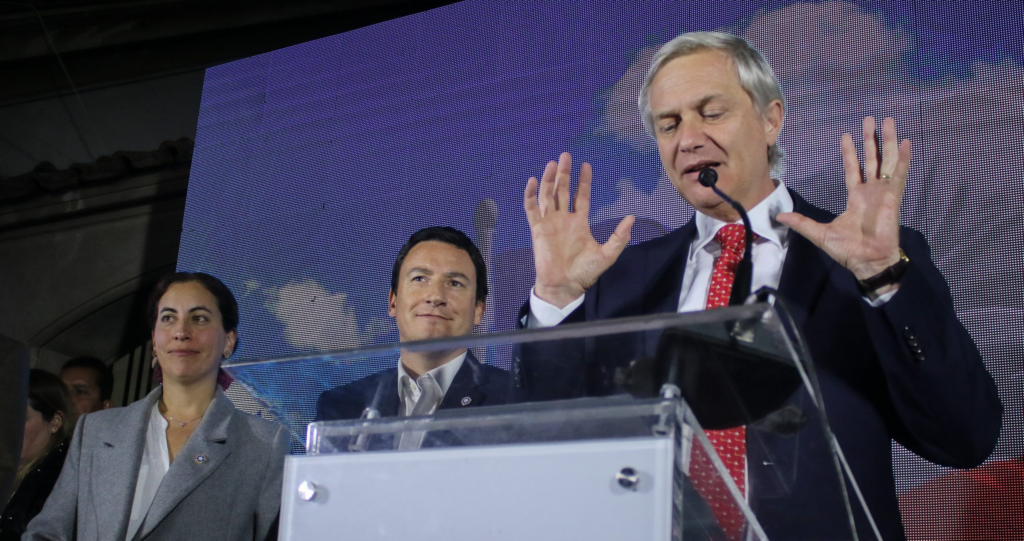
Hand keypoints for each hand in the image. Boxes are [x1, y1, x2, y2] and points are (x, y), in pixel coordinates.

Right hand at [524, 152, 634, 307]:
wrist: (565, 285)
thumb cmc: (585, 272)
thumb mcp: (608, 254)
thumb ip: (619, 236)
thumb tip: (632, 218)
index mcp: (579, 223)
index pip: (581, 196)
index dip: (583, 181)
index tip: (585, 165)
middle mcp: (563, 219)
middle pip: (562, 190)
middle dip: (564, 173)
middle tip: (565, 155)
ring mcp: (549, 223)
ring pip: (547, 195)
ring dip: (549, 179)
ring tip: (552, 163)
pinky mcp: (537, 229)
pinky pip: (532, 209)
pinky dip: (531, 195)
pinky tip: (534, 181)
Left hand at [777, 116, 910, 283]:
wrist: (866, 260)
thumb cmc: (847, 249)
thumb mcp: (819, 233)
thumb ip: (802, 222)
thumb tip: (780, 216)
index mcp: (856, 197)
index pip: (853, 169)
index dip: (851, 153)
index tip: (847, 136)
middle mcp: (871, 191)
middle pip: (872, 159)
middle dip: (870, 140)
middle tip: (869, 120)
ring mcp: (883, 192)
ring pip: (886, 161)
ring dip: (887, 141)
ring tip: (888, 121)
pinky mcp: (893, 197)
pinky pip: (899, 174)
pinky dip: (902, 159)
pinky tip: (904, 143)